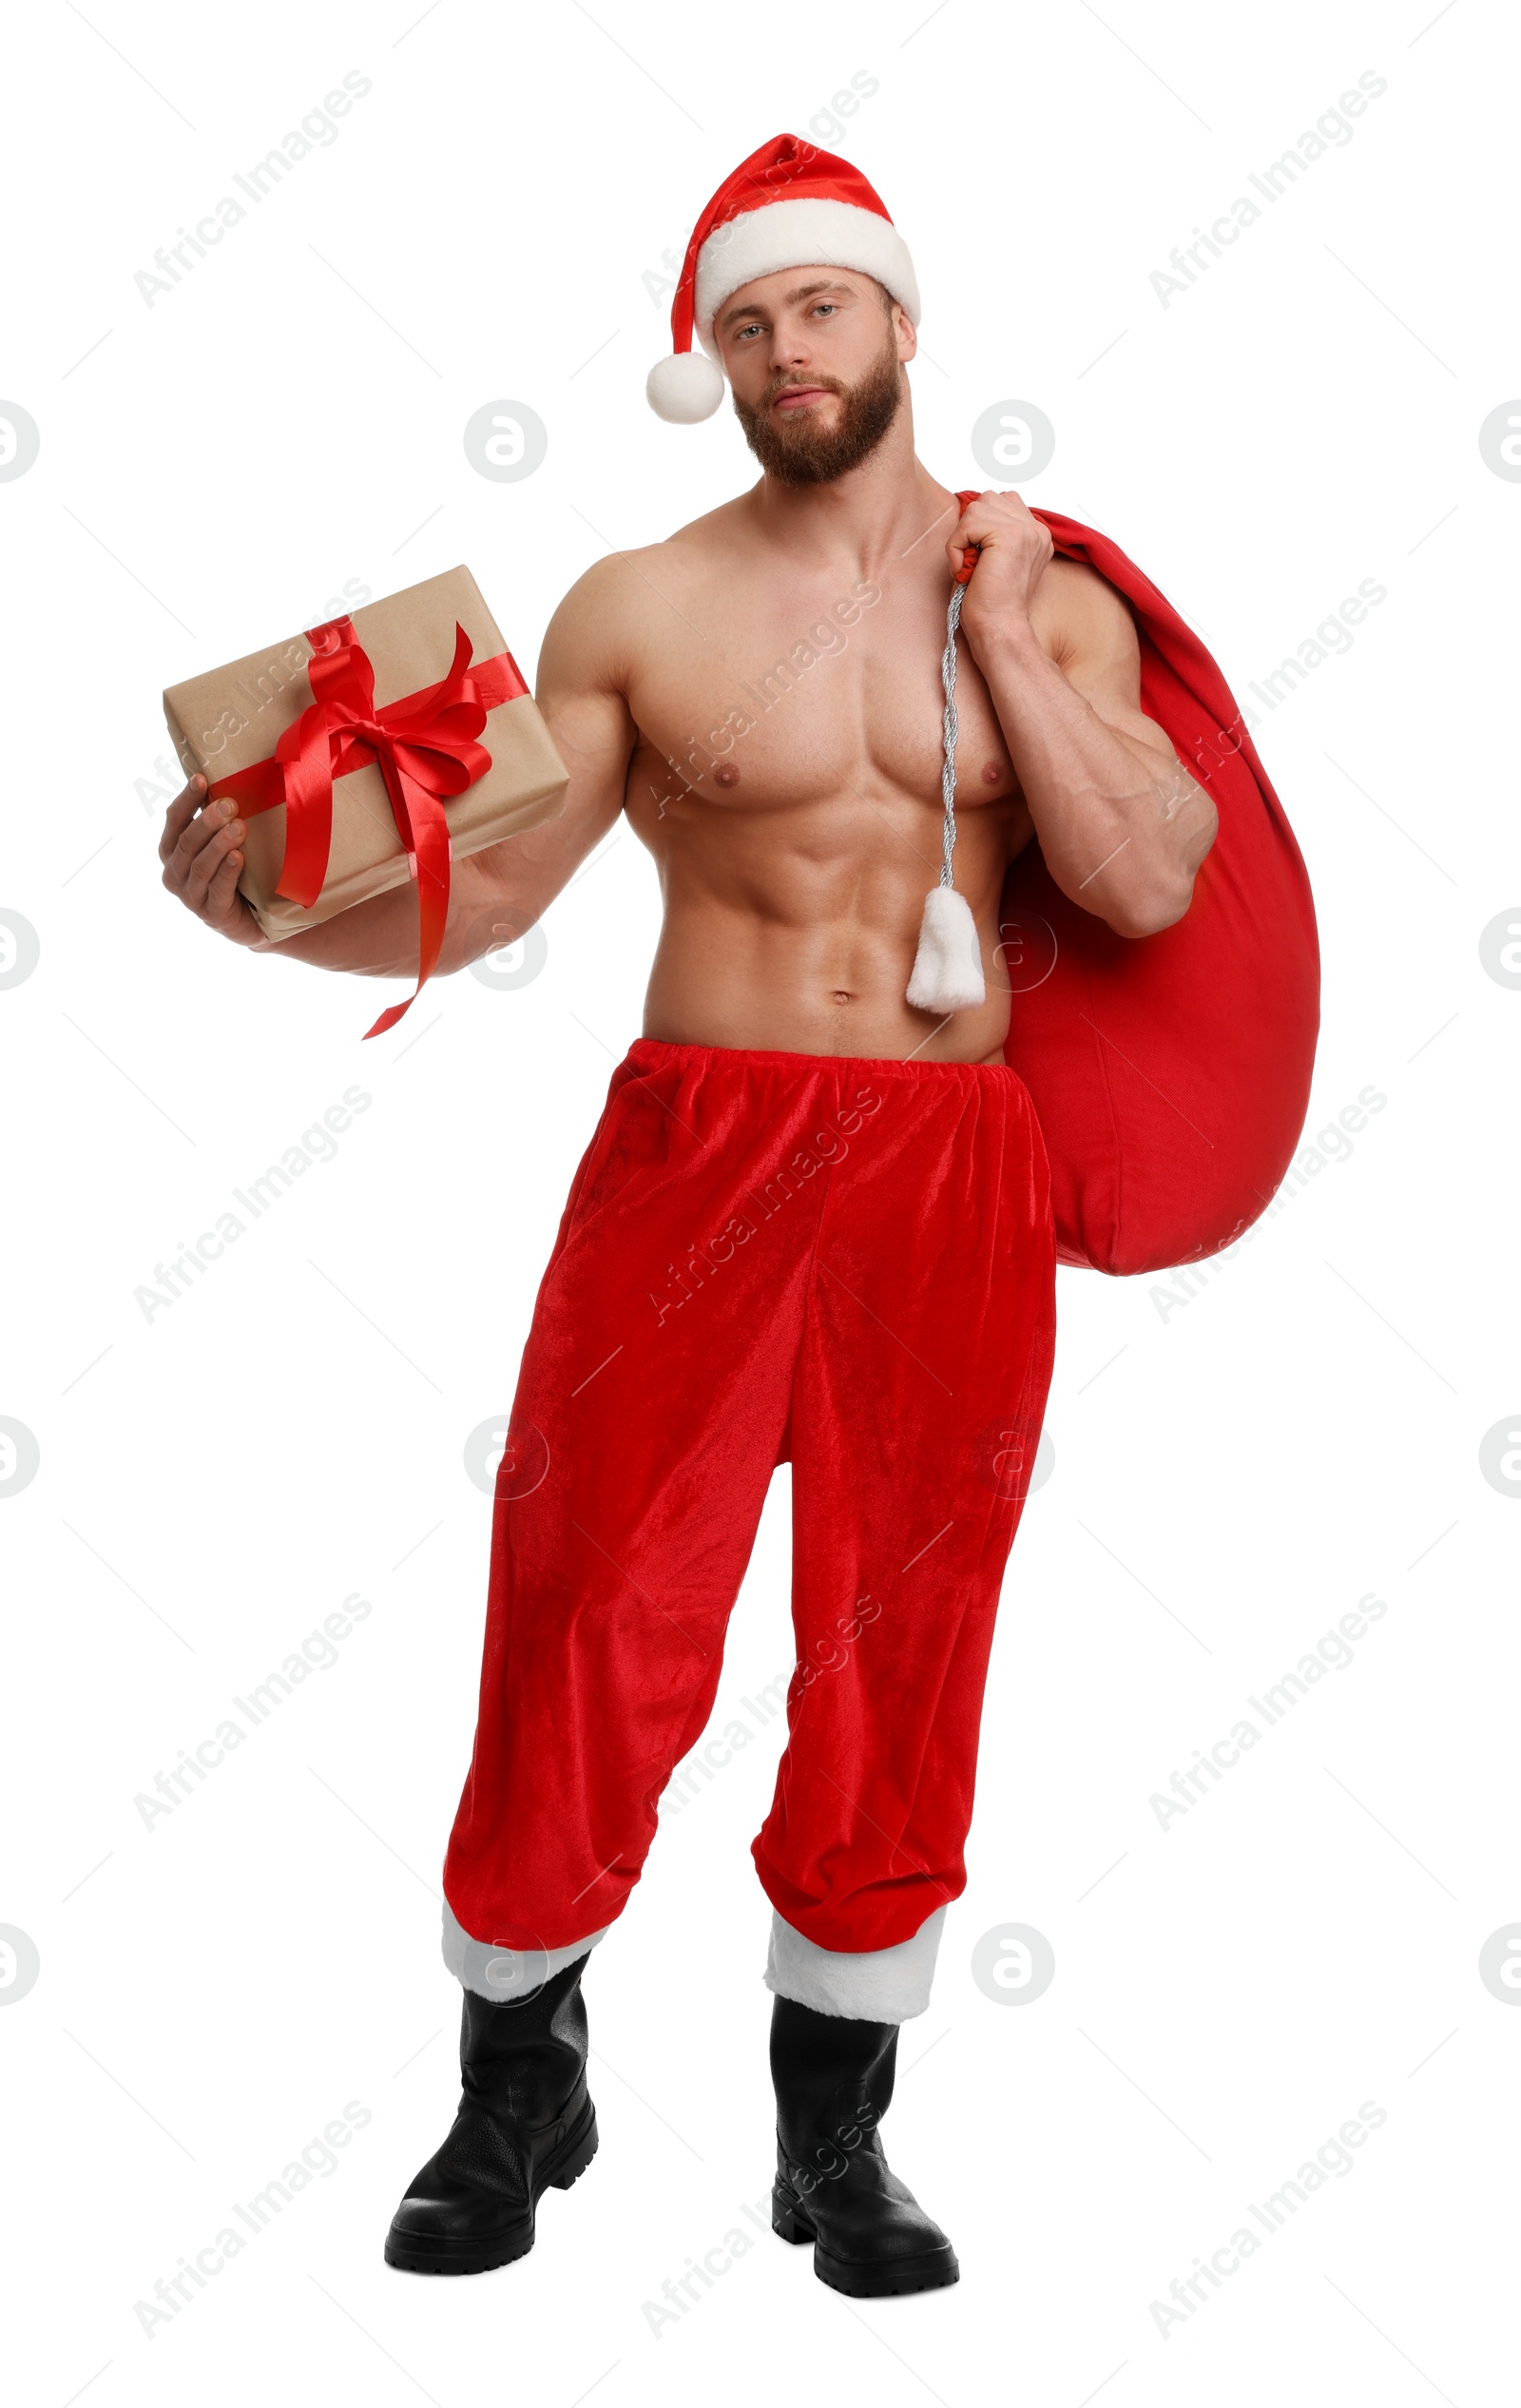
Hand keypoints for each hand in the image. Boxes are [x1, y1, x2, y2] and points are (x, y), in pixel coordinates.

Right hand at [158, 775, 268, 948]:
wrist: (248, 919)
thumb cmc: (231, 873)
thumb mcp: (218, 845)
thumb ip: (215, 821)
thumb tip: (228, 777)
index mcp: (171, 850)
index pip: (174, 820)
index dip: (187, 799)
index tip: (202, 778)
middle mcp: (174, 872)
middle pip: (187, 842)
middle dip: (207, 821)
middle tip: (230, 804)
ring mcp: (190, 896)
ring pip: (200, 866)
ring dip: (219, 845)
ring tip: (239, 828)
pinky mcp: (212, 913)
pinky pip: (218, 890)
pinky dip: (228, 872)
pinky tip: (238, 858)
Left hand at [945, 488, 1053, 652]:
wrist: (998, 629)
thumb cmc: (990, 604)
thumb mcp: (991, 559)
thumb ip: (990, 533)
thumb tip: (970, 512)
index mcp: (1036, 535)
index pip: (1002, 503)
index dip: (980, 527)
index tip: (978, 560)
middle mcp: (1037, 530)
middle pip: (989, 499)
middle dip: (971, 527)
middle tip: (972, 562)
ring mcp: (1027, 531)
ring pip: (978, 507)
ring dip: (963, 537)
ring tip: (969, 566)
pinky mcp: (1011, 535)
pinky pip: (969, 523)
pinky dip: (957, 546)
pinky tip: (965, 570)